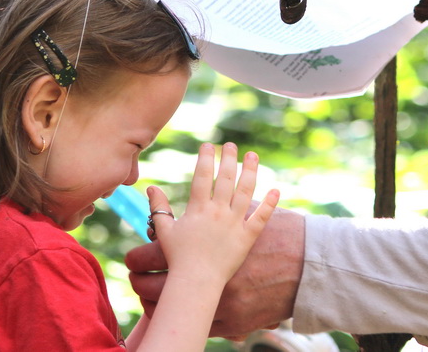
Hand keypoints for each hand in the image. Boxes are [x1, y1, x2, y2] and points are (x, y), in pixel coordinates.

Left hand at [128, 194, 305, 337]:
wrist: (308, 263)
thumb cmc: (274, 234)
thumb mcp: (240, 213)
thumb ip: (212, 209)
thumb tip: (190, 199)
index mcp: (203, 246)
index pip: (150, 256)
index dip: (136, 259)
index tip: (132, 260)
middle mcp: (207, 276)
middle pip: (153, 290)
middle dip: (140, 287)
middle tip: (135, 282)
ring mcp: (219, 303)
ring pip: (173, 314)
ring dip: (159, 311)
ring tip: (150, 305)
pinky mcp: (233, 324)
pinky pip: (200, 329)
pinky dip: (191, 322)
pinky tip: (184, 317)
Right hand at [145, 143, 278, 290]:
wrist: (196, 282)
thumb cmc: (178, 258)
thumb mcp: (164, 230)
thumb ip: (158, 208)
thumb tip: (151, 187)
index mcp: (198, 209)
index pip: (202, 176)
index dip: (206, 158)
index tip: (209, 145)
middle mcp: (218, 212)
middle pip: (226, 178)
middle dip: (229, 158)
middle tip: (232, 145)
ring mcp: (234, 224)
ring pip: (246, 192)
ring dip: (251, 171)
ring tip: (253, 156)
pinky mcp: (247, 238)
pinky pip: (261, 218)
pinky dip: (270, 204)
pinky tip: (276, 190)